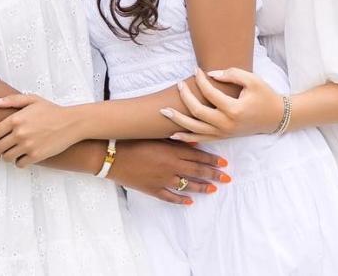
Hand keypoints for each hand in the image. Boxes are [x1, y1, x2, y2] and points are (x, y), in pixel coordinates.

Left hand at [0, 94, 79, 166]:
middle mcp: (19, 133)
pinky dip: (18, 162)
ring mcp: (27, 146)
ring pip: (7, 157)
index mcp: (15, 119)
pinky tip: (21, 157)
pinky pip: (19, 164)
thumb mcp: (31, 99)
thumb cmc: (51, 110)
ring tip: (8, 154)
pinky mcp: (36, 156)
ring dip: (5, 157)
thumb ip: (10, 100)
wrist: (71, 123)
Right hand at [110, 139, 229, 205]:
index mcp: (171, 151)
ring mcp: (162, 179)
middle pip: (197, 171)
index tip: (224, 163)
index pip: (198, 156)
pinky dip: (180, 200)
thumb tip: (192, 141)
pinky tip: (189, 202)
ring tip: (213, 189)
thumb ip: (174, 139)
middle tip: (227, 178)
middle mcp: (171, 166)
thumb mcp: (154, 135)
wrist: (110, 155)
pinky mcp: (152, 189)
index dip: (212, 160)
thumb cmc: (130, 140)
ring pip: (187, 185)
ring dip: (202, 188)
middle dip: (214, 175)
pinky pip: (170, 197)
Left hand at [163, 67, 283, 142]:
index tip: (196, 69)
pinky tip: (173, 135)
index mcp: (234, 109)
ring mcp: (224, 133)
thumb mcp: (252, 80)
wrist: (276, 117)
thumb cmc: (265, 96)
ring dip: (178, 121)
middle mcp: (226, 124)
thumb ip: (231, 74)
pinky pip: (201, 140)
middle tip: (178, 85)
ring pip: (195, 129)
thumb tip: (210, 74)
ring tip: (164, 112)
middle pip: (197, 112)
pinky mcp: (223, 137)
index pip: (210, 93)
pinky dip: (186, 138)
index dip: (201, 80)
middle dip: (184, 97)